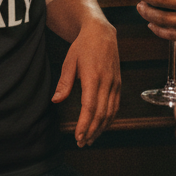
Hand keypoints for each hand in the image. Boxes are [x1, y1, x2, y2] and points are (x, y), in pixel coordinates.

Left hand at [51, 19, 120, 147]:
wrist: (102, 33)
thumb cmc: (83, 46)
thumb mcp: (69, 61)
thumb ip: (64, 82)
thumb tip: (56, 101)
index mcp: (93, 76)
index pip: (90, 107)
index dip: (84, 124)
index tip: (78, 137)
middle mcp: (107, 82)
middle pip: (101, 114)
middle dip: (91, 131)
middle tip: (81, 143)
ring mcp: (115, 84)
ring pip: (110, 112)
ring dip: (100, 128)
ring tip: (90, 139)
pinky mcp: (119, 84)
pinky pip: (116, 106)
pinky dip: (109, 119)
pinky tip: (101, 126)